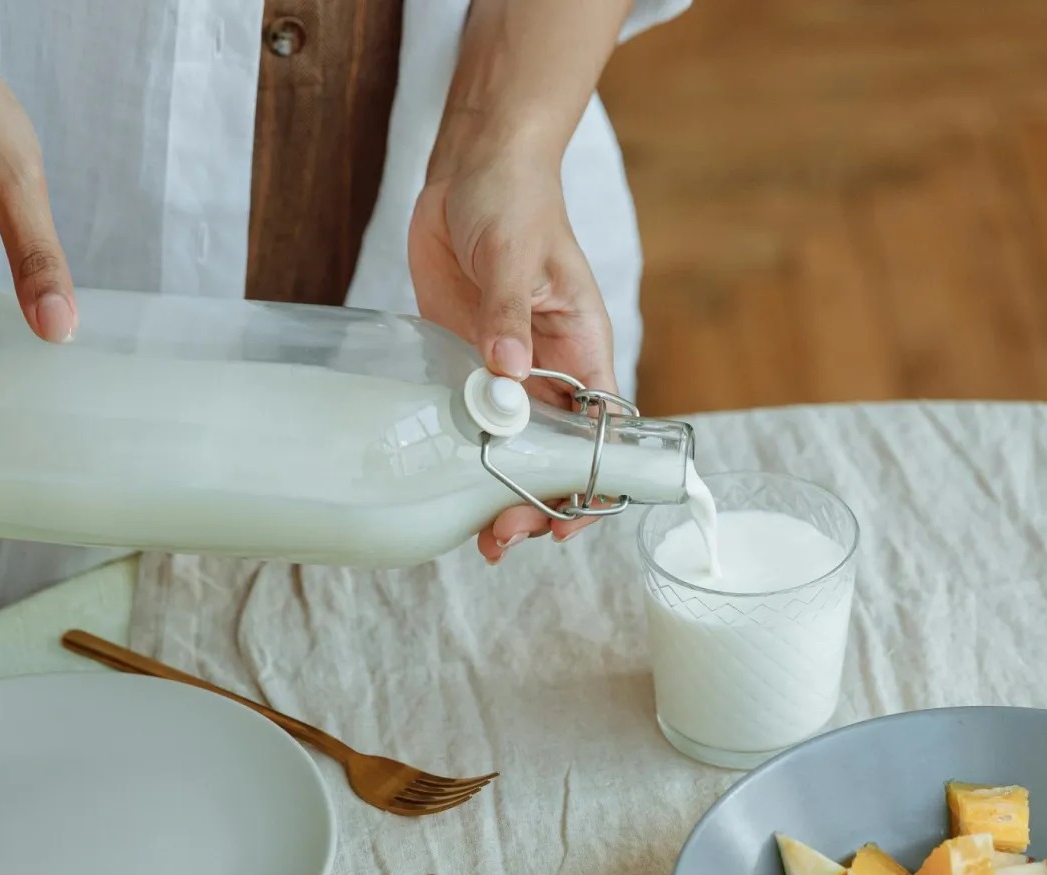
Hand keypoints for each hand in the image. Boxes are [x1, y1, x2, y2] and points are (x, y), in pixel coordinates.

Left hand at [408, 156, 616, 562]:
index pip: (602, 435)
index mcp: (583, 350)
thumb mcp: (517, 253)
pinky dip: (461, 458)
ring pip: (511, 451)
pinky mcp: (466, 361)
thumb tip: (508, 373)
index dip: (591, 484)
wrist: (472, 168)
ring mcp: (507, 371)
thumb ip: (509, 315)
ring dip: (497, 493)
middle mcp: (551, 371)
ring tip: (477, 534)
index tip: (566, 521)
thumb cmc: (515, 199)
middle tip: (501, 535)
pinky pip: (469, 422)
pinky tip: (444, 487)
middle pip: (554, 458)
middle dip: (536, 502)